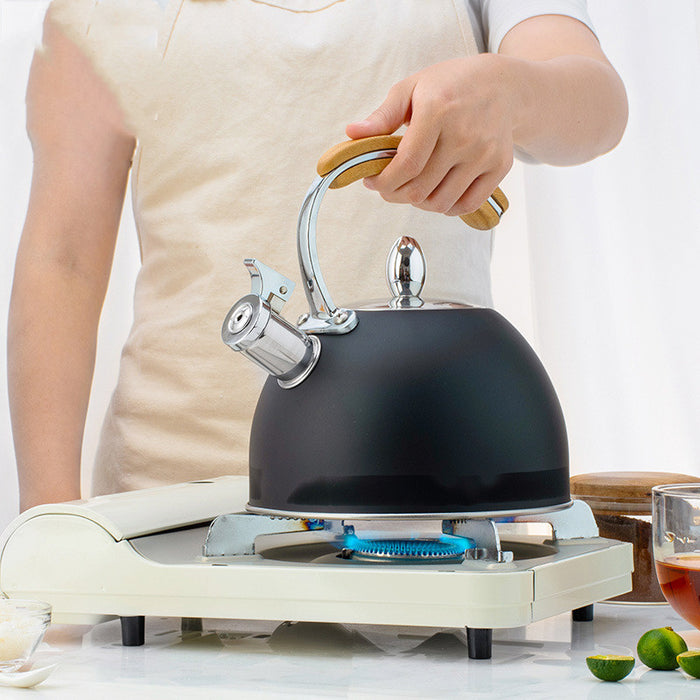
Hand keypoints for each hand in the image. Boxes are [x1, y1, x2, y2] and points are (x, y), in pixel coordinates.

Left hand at [346, 55, 514, 217]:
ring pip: (441, 203)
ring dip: (419, 203)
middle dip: (395, 195)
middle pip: (420, 189)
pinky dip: (447, 208)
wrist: (503, 85)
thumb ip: (382, 116)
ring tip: (413, 187)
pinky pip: (467, 205)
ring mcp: (484, 153)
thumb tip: (353, 133)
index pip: (406, 165)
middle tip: (389, 187)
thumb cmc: (450, 85)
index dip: (384, 182)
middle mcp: (464, 135)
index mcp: (438, 111)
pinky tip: (437, 193)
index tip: (373, 182)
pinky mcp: (499, 167)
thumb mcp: (412, 88)